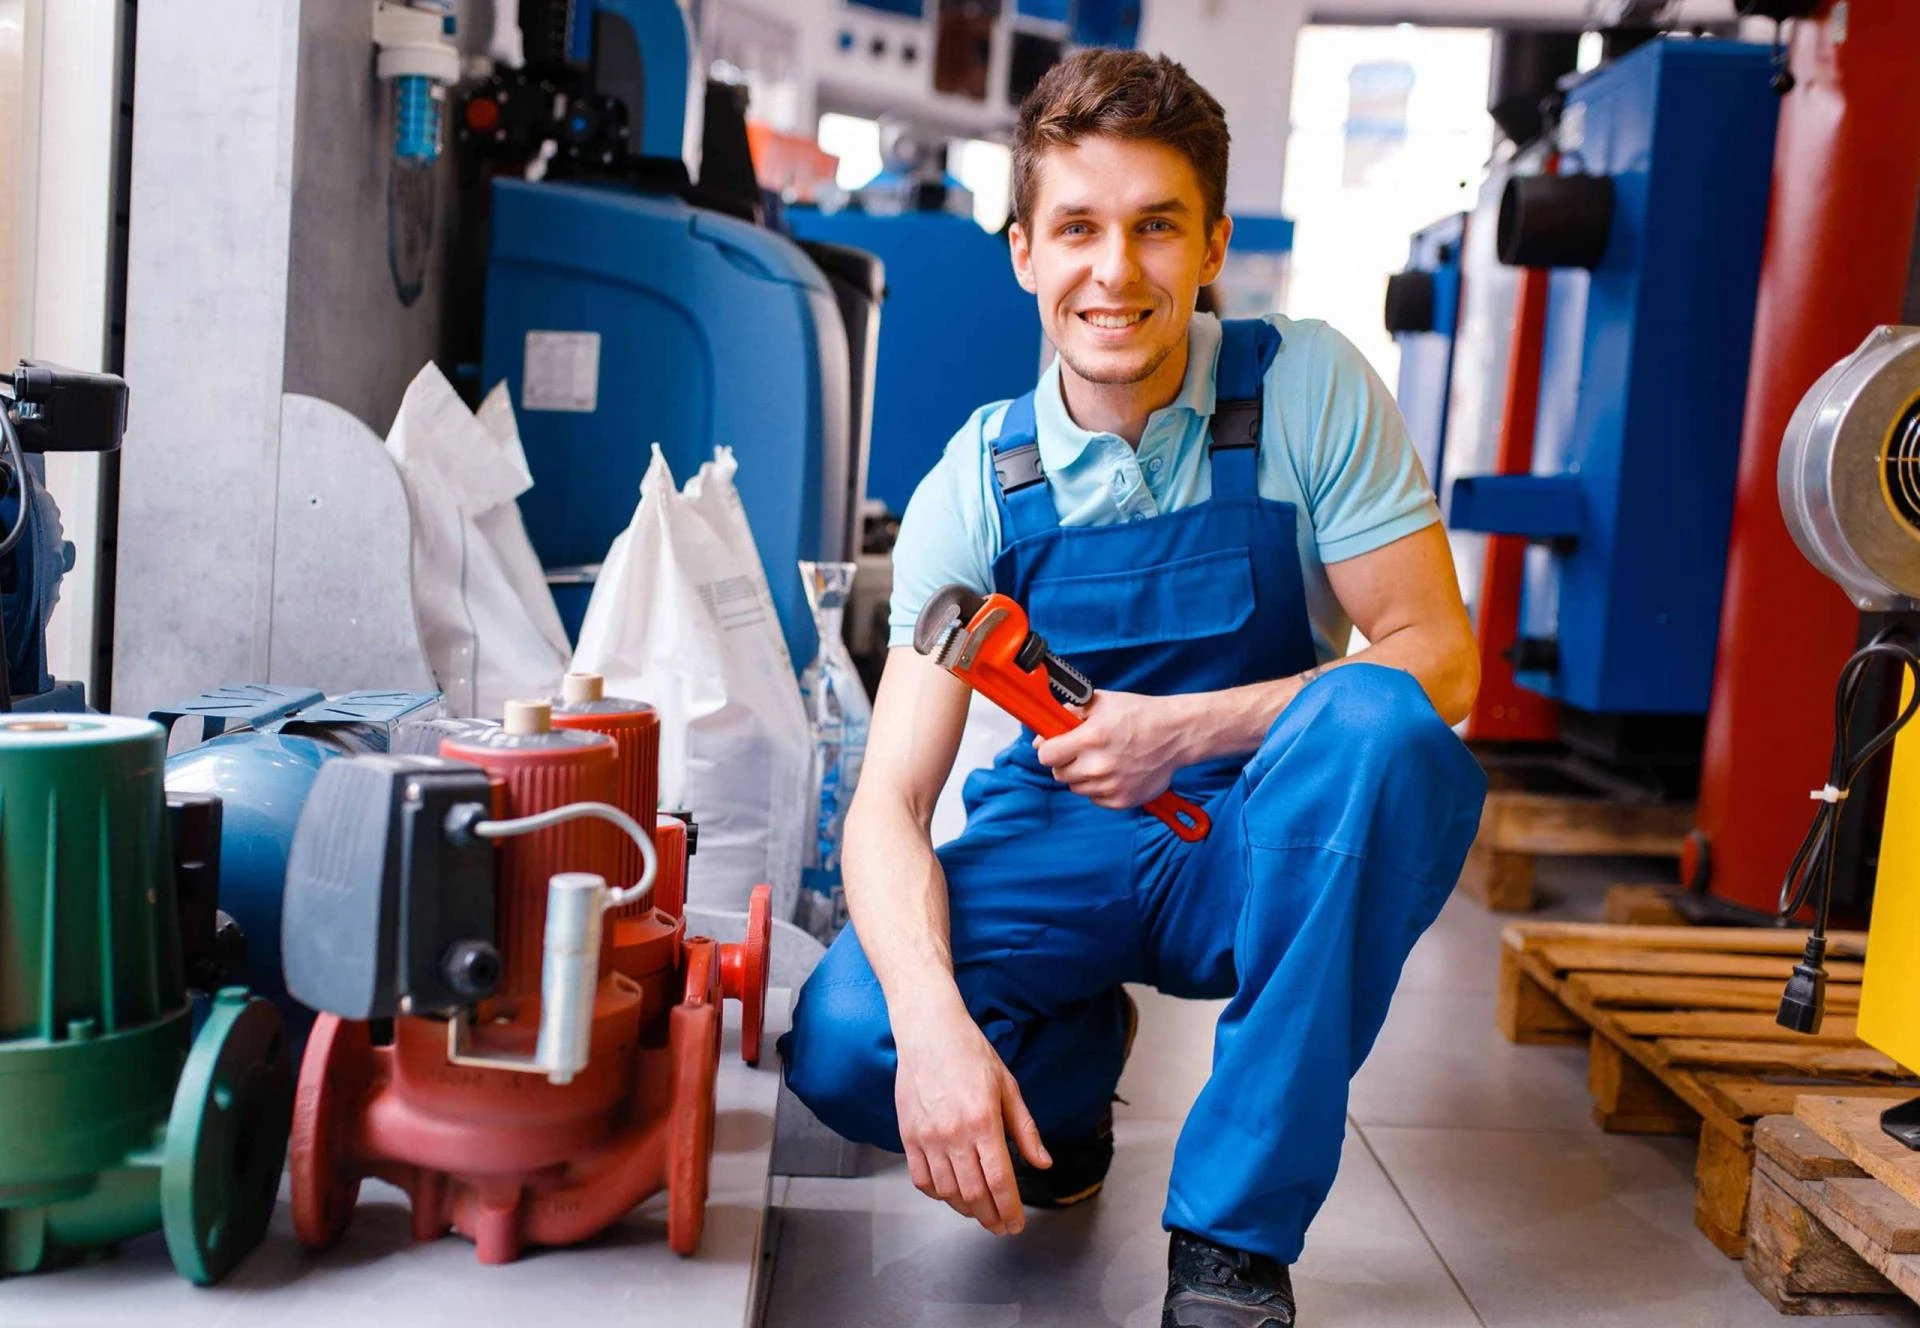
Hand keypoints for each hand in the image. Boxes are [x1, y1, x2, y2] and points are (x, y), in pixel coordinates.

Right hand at [895, 1001, 1050, 1235]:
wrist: (928, 1030)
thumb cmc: (971, 1053)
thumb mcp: (1008, 1086)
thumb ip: (1025, 1129)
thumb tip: (1042, 1163)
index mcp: (984, 1121)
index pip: (1000, 1181)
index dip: (1010, 1209)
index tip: (1016, 1224)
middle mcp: (954, 1133)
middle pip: (973, 1194)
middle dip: (990, 1217)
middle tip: (1000, 1225)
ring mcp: (928, 1136)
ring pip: (947, 1192)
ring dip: (966, 1209)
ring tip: (979, 1211)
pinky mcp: (908, 1135)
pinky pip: (921, 1179)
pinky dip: (937, 1194)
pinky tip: (950, 1193)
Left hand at [1033, 690, 1188, 808]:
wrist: (1176, 734)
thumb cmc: (1139, 714)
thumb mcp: (1100, 702)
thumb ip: (1068, 715)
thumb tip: (1043, 735)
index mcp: (1091, 739)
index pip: (1046, 756)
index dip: (1049, 749)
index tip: (1056, 746)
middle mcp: (1098, 766)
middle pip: (1059, 774)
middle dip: (1065, 762)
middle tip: (1082, 751)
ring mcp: (1111, 786)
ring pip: (1076, 788)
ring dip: (1083, 776)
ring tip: (1103, 760)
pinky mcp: (1122, 801)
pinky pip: (1095, 799)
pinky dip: (1100, 789)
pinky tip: (1115, 772)